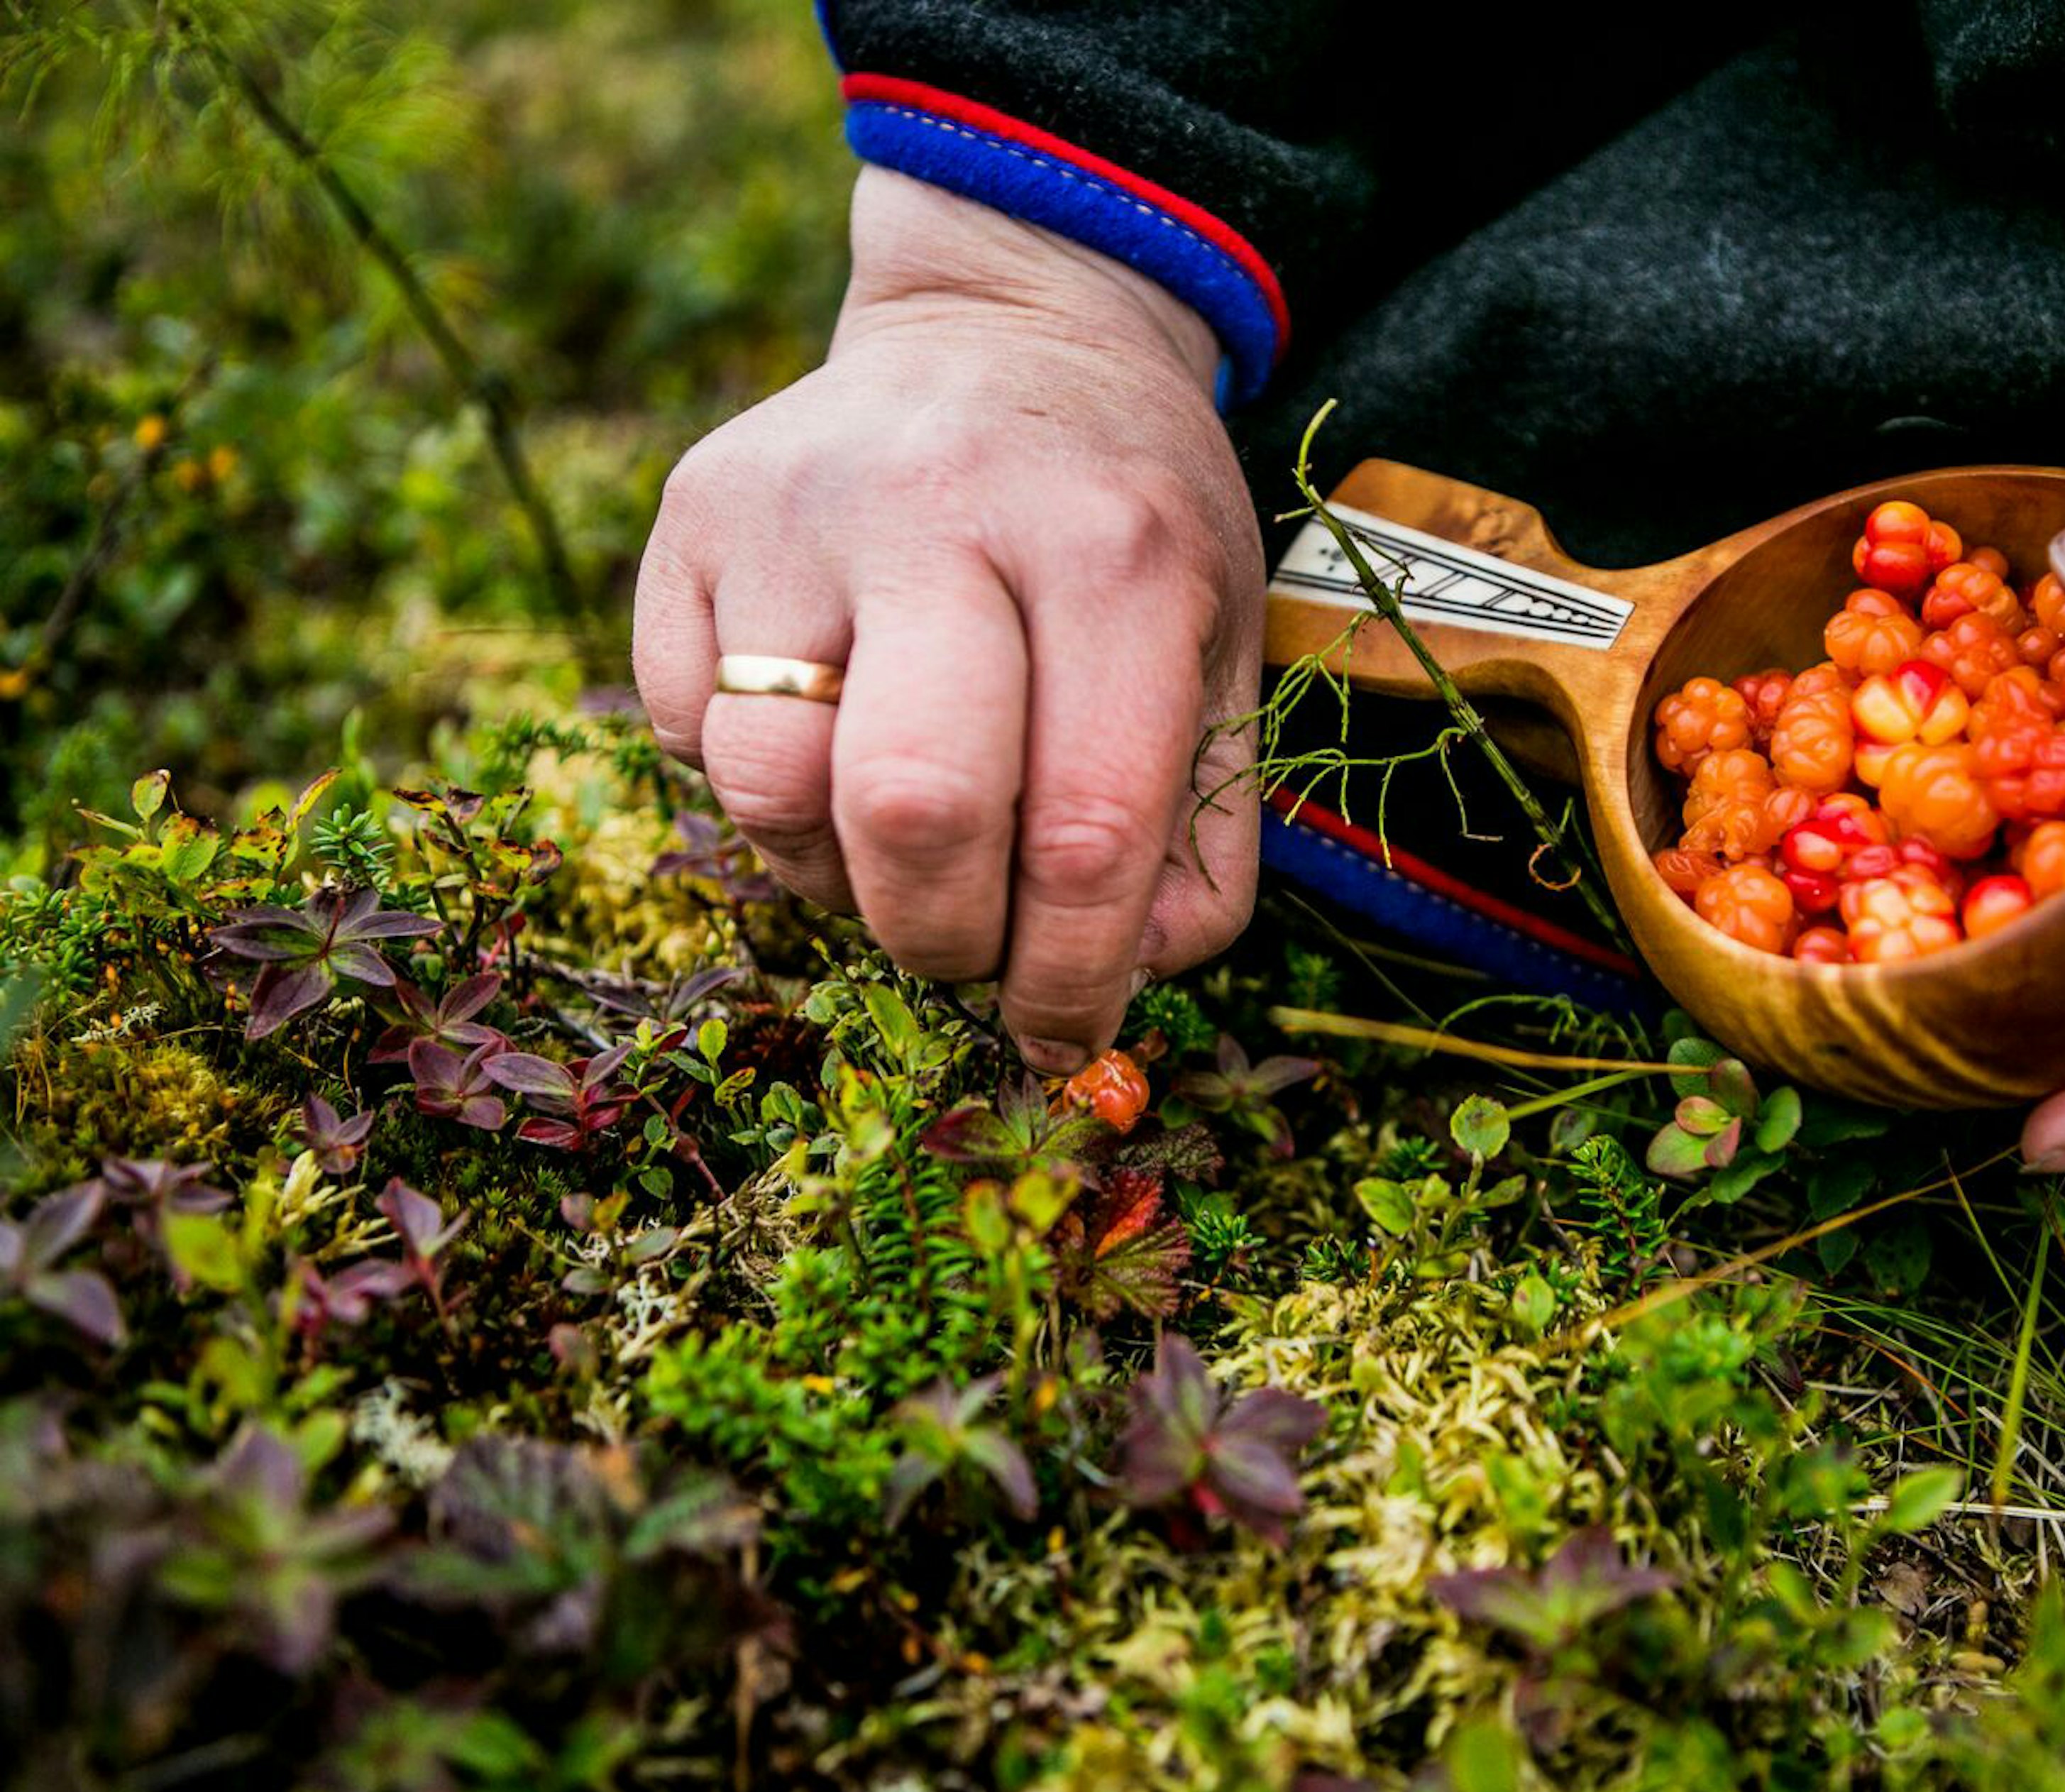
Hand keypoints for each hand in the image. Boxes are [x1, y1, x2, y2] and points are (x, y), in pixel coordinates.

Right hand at [633, 169, 1264, 1072]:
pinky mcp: (692, 513)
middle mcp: (947, 511)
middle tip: (969, 945)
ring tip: (900, 843)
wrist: (1011, 328)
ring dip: (834, 876)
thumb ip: (1203, 834)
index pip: (1083, 832)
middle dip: (941, 937)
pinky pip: (683, 730)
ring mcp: (798, 506)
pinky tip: (832, 738)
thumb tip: (1118, 988)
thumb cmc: (1130, 521)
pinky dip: (759, 789)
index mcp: (1114, 553)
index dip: (1068, 977)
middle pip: (911, 812)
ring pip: (768, 789)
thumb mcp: (1223, 647)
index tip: (1062, 1033)